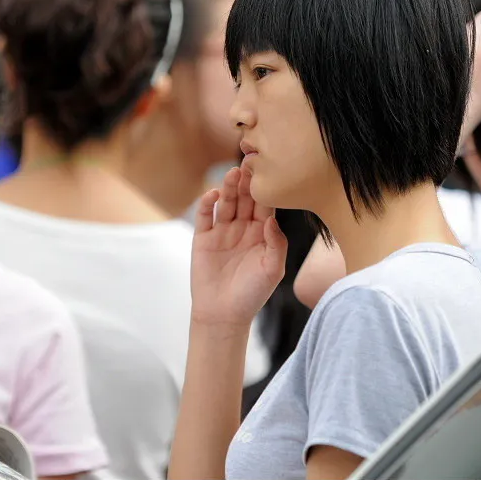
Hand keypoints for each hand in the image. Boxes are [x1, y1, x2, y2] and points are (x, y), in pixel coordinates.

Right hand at [190, 167, 287, 327]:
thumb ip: (276, 244)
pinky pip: (205, 216)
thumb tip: (272, 219)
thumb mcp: (273, 270)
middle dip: (247, 182)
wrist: (224, 315)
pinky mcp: (203, 238)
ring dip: (230, 188)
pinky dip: (208, 203)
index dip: (266, 190)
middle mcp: (243, 229)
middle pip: (246, 199)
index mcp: (262, 234)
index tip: (269, 171)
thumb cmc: (252, 294)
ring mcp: (222, 232)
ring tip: (233, 173)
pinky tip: (214, 194)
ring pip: (227, 204)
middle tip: (249, 164)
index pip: (265, 206)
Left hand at [459, 0, 480, 151]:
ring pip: (470, 36)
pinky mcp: (449, 71)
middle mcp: (457, 43)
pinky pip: (465, 49)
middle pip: (478, 24)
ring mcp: (451, 57)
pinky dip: (476, 44)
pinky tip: (476, 52)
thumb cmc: (476, 90)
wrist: (452, 118)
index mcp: (469, 35)